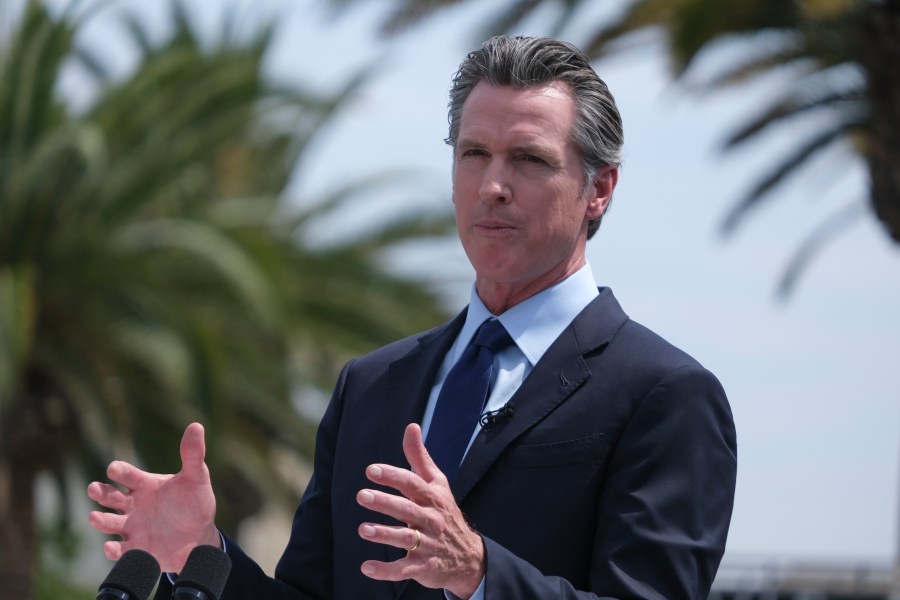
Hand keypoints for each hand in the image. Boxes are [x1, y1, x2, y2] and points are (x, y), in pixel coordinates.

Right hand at [87, 422, 219, 572]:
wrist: (199, 536)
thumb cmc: (194, 503)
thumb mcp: (196, 478)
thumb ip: (193, 455)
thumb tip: (196, 426)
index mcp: (144, 484)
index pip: (127, 475)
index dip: (120, 471)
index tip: (114, 469)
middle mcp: (133, 505)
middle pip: (110, 496)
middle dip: (101, 493)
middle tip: (94, 488)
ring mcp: (132, 527)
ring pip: (109, 522)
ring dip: (101, 520)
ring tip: (95, 517)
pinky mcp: (136, 549)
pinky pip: (120, 551)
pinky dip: (113, 551)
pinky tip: (110, 548)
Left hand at [357, 423, 484, 598]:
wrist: (469, 556)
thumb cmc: (445, 512)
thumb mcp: (438, 483)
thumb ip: (419, 457)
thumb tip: (411, 426)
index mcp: (432, 497)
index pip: (412, 483)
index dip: (392, 476)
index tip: (371, 470)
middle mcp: (431, 519)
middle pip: (407, 509)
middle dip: (385, 502)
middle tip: (361, 495)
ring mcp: (428, 544)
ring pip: (405, 538)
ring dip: (384, 534)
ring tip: (363, 530)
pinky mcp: (423, 567)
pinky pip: (404, 570)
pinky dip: (386, 571)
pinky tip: (366, 567)